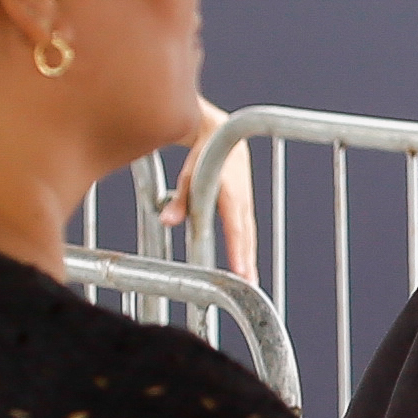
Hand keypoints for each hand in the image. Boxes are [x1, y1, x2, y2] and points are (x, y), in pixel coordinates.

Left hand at [165, 96, 258, 280]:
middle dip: (247, 261)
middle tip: (249, 285)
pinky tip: (243, 258)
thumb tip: (168, 221)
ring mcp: (245, 201)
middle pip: (247, 236)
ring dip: (248, 255)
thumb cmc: (202, 152)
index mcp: (231, 193)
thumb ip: (179, 199)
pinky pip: (246, 227)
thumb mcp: (187, 173)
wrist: (221, 132)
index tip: (240, 272)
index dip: (238, 252)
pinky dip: (246, 244)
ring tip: (249, 279)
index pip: (236, 229)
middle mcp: (242, 199)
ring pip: (249, 233)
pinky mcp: (243, 201)